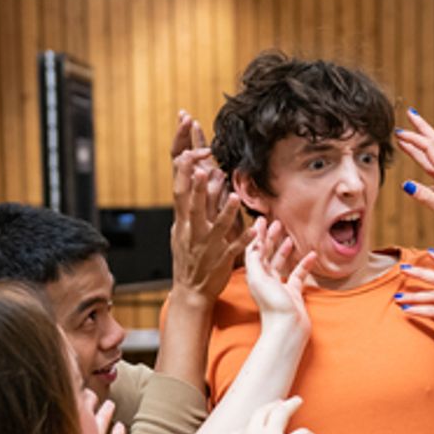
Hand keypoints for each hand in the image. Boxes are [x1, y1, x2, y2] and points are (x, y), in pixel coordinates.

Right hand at [170, 114, 250, 302]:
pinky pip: (234, 248)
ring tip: (233, 195)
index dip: (181, 164)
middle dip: (195, 182)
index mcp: (182, 220)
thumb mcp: (184, 227)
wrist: (191, 290)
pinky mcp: (222, 259)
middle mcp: (192, 230)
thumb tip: (200, 174)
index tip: (185, 143)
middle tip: (199, 160)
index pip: (179, 186)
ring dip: (224, 210)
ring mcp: (206, 245)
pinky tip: (254, 229)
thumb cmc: (190, 255)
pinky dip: (244, 238)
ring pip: (215, 224)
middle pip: (192, 202)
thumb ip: (193, 201)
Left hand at [244, 217, 314, 332]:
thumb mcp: (259, 279)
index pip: (254, 250)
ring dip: (285, 249)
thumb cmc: (272, 305)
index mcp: (255, 274)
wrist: (287, 328)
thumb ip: (255, 259)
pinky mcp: (293, 292)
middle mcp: (266, 279)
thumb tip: (254, 241)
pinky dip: (304, 264)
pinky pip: (299, 274)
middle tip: (277, 223)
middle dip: (270, 238)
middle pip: (267, 254)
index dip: (257, 234)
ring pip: (282, 263)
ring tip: (289, 236)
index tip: (261, 219)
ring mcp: (280, 286)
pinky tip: (311, 255)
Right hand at [395, 111, 433, 252]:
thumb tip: (406, 185)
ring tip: (410, 135)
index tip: (398, 131)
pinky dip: (427, 160)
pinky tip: (422, 164)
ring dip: (423, 142)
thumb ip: (426, 198)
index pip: (430, 148)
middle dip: (422, 128)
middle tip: (409, 114)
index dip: (414, 138)